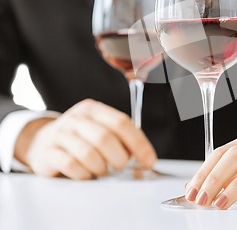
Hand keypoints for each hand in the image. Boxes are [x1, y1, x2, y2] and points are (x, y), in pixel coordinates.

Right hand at [15, 99, 156, 179]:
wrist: (40, 142)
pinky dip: (84, 174)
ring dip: (101, 168)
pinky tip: (86, 173)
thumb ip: (121, 139)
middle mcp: (76, 118)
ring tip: (101, 169)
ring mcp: (60, 134)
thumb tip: (144, 158)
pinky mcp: (48, 152)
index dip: (139, 144)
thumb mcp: (99, 129)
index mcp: (94, 109)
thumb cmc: (79, 138)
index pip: (122, 123)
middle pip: (105, 138)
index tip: (149, 160)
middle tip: (120, 166)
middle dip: (119, 158)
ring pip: (89, 154)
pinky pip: (72, 166)